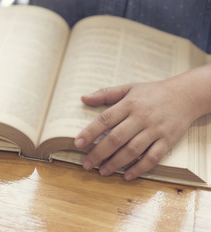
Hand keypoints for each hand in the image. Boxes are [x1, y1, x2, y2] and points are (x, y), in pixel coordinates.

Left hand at [74, 66, 210, 180]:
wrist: (185, 95)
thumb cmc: (152, 92)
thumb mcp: (129, 88)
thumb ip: (106, 93)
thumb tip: (84, 98)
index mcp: (129, 104)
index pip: (106, 119)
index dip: (90, 132)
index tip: (78, 143)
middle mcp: (141, 117)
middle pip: (116, 138)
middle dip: (99, 153)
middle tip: (87, 164)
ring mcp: (155, 130)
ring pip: (133, 150)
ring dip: (116, 163)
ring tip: (102, 171)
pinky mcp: (168, 141)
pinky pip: (153, 158)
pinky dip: (139, 168)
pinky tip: (127, 175)